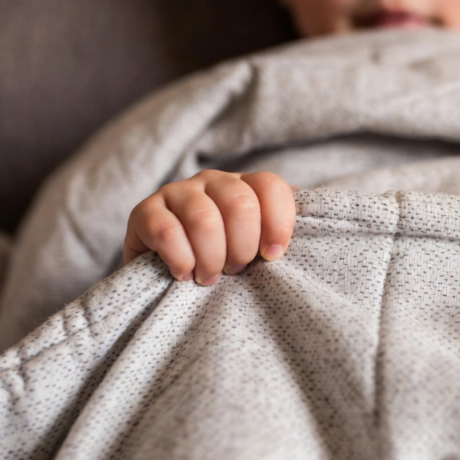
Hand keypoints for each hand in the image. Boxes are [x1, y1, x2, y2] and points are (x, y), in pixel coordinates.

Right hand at [124, 170, 295, 284]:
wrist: (166, 276)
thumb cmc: (224, 263)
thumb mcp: (256, 249)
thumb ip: (279, 236)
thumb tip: (315, 224)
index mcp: (246, 187)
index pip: (271, 187)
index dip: (278, 223)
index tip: (274, 256)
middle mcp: (213, 181)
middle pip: (240, 204)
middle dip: (243, 248)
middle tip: (236, 271)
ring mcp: (177, 192)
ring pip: (204, 219)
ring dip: (212, 259)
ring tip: (210, 278)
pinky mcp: (145, 211)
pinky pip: (166, 232)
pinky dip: (181, 260)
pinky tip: (184, 274)